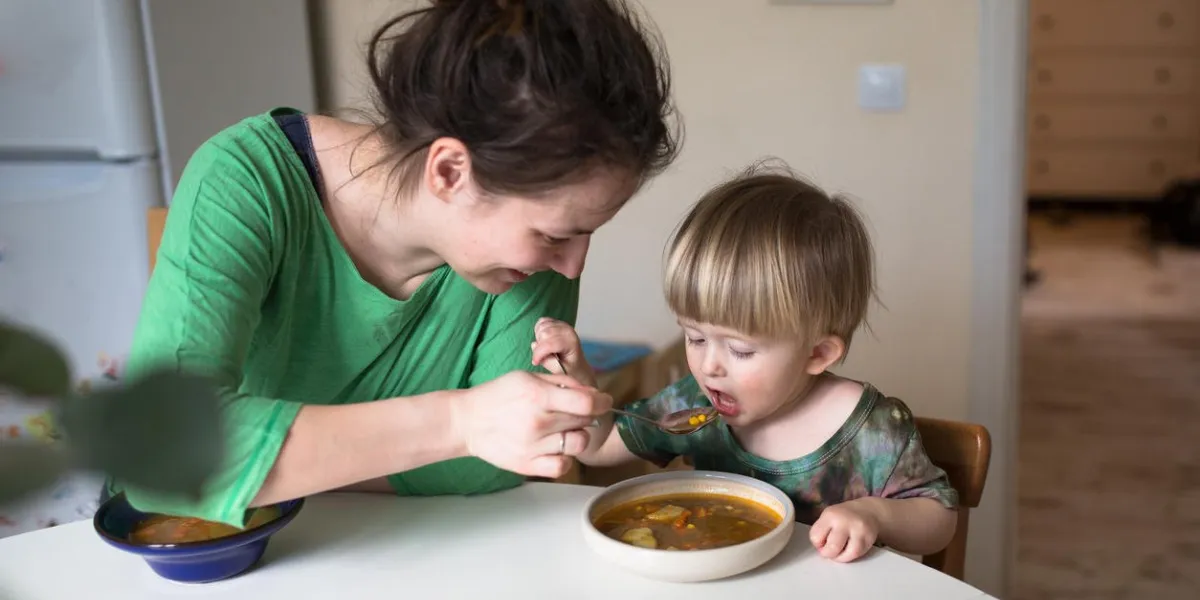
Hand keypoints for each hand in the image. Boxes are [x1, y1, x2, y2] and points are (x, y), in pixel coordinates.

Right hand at [451, 370, 611, 478]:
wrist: (467, 421)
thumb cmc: (498, 395)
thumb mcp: (527, 377)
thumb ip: (562, 383)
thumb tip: (593, 394)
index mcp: (537, 396)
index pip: (586, 404)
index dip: (602, 402)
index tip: (604, 401)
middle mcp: (537, 423)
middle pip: (584, 421)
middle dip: (585, 414)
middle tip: (572, 411)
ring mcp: (532, 447)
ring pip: (578, 444)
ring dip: (577, 435)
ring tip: (563, 429)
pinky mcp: (527, 465)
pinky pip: (563, 467)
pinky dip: (565, 458)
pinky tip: (556, 448)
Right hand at [531, 317, 595, 386]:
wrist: (577, 364)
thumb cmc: (570, 369)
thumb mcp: (559, 371)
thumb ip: (546, 360)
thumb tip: (534, 345)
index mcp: (571, 343)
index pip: (549, 344)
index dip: (538, 354)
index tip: (535, 362)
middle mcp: (568, 330)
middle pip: (543, 333)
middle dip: (539, 347)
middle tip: (543, 356)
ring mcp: (563, 325)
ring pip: (541, 327)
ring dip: (538, 339)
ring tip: (544, 349)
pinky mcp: (557, 322)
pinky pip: (541, 322)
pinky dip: (538, 331)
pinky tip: (544, 340)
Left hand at [808, 499, 880, 561]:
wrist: (868, 511)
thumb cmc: (844, 516)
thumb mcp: (828, 516)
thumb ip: (821, 530)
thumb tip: (820, 548)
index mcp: (830, 515)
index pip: (815, 536)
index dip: (817, 543)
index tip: (821, 542)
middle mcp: (844, 521)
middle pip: (831, 548)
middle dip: (827, 553)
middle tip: (829, 550)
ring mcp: (858, 530)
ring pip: (845, 554)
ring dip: (839, 557)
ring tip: (838, 552)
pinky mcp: (868, 539)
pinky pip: (856, 555)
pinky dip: (849, 557)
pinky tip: (848, 551)